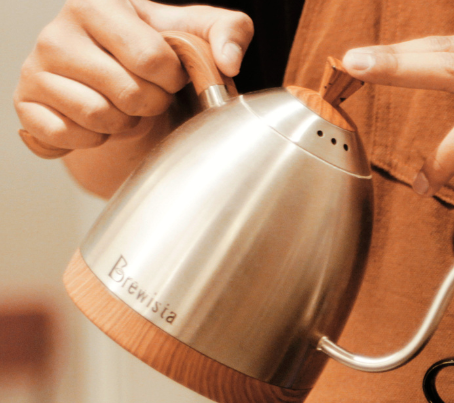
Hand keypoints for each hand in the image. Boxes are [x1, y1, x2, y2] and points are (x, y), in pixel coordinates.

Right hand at [14, 0, 252, 152]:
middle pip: (129, 93)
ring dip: (122, 123)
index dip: (172, 79)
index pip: (152, 59)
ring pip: (99, 118)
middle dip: (151, 104)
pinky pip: (68, 137)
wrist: (116, 85)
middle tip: (145, 94)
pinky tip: (96, 122)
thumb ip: (229, 31)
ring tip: (121, 106)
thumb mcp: (196, 34)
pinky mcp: (25, 104)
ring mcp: (36, 68)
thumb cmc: (155, 56)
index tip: (167, 73)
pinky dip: (92, 140)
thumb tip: (228, 62)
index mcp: (98, 4)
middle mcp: (57, 32)